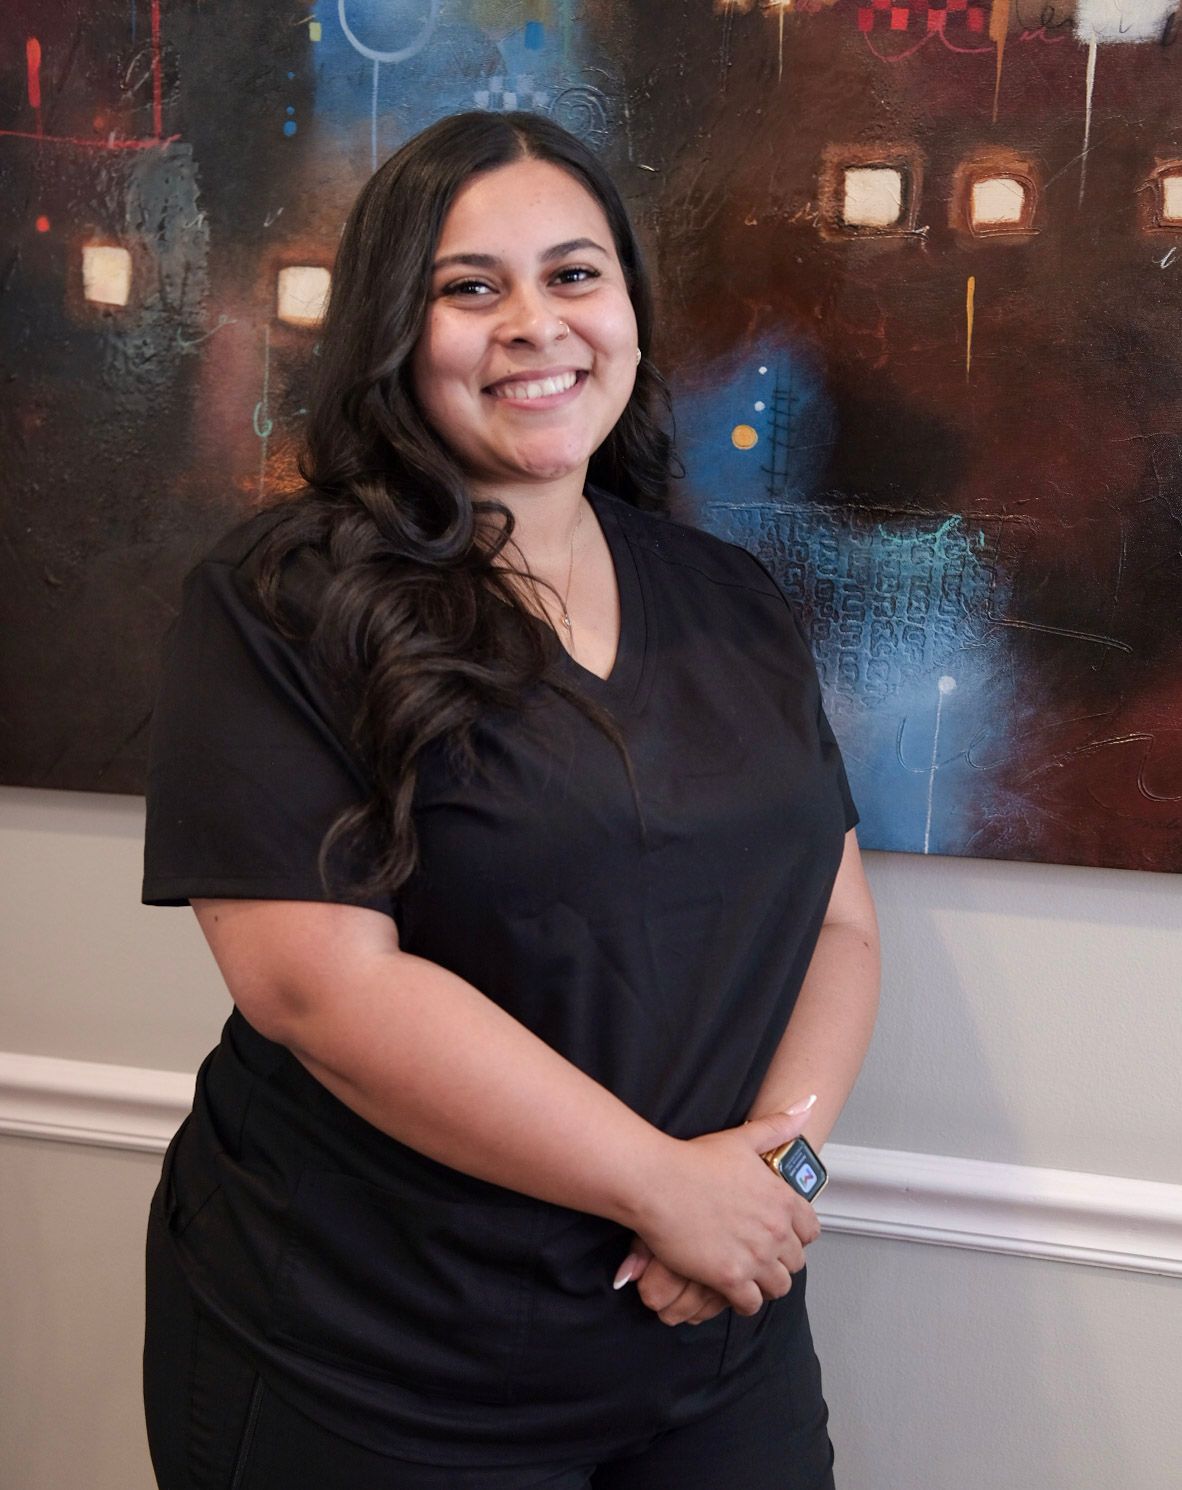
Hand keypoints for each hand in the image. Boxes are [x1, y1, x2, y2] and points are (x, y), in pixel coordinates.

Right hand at [619, 1102, 822, 1318]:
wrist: (658, 1182)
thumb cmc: (694, 1159)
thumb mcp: (742, 1138)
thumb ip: (778, 1126)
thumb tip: (808, 1106)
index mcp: (781, 1199)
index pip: (810, 1230)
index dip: (796, 1235)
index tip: (781, 1236)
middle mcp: (775, 1230)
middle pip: (796, 1262)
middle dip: (780, 1261)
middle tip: (760, 1257)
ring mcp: (755, 1256)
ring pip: (779, 1286)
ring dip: (766, 1283)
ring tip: (748, 1276)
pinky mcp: (730, 1277)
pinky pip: (752, 1303)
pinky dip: (745, 1301)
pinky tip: (730, 1290)